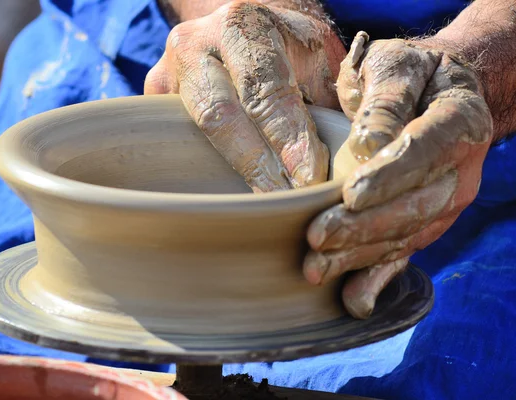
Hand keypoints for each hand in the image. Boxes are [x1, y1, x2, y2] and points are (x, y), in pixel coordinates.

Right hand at [145, 1, 345, 191]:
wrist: (241, 27)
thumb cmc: (287, 44)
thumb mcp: (318, 53)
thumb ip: (332, 94)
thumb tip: (352, 153)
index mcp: (242, 25)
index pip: (266, 89)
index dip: (288, 138)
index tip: (309, 179)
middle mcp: (195, 43)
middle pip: (220, 114)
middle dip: (255, 163)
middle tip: (284, 201)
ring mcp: (167, 73)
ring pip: (195, 130)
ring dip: (232, 172)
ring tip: (264, 205)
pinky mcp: (153, 100)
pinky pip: (177, 140)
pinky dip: (209, 167)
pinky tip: (236, 192)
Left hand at [304, 32, 493, 318]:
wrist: (438, 93)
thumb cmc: (412, 74)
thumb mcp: (397, 64)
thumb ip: (385, 99)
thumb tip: (367, 145)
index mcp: (458, 122)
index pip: (426, 151)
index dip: (391, 176)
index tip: (351, 195)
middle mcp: (459, 170)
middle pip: (416, 205)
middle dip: (364, 226)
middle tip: (317, 238)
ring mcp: (445, 202)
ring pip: (406, 235)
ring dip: (360, 257)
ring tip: (316, 269)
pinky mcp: (426, 222)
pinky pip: (406, 252)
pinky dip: (379, 278)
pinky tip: (353, 301)